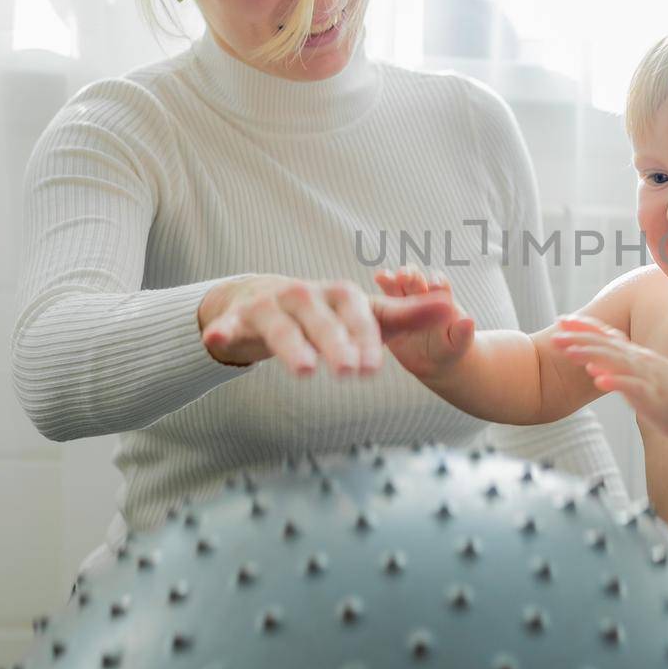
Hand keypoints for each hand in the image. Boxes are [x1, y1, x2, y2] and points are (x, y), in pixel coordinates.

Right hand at [197, 274, 455, 377]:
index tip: (374, 369)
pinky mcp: (239, 317)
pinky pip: (230, 324)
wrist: (260, 298)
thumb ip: (405, 314)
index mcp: (337, 295)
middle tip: (350, 373)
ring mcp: (269, 304)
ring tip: (304, 371)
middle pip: (321, 318)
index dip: (365, 339)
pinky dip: (223, 330)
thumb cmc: (323, 312)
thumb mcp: (362, 313)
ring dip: (291, 344)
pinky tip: (216, 340)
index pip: (356, 314)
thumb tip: (451, 307)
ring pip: (280, 323)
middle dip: (336, 343)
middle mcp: (304, 295)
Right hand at [373, 266, 476, 377]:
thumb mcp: (456, 345)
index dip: (437, 285)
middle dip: (412, 277)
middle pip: (417, 282)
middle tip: (406, 276)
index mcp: (441, 302)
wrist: (432, 358)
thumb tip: (469, 322)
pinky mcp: (387, 309)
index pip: (440, 289)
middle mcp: (423, 296)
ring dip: (393, 279)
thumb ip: (462, 334)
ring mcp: (404, 300)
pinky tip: (376, 278)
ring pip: (399, 284)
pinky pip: (383, 296)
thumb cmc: (448, 348)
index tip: (435, 283)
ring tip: (384, 277)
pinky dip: (381, 285)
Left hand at [552, 314, 667, 438]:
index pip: (606, 335)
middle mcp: (638, 360)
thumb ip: (617, 368)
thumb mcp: (639, 374)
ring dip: (592, 356)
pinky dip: (616, 381)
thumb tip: (592, 363)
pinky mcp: (653, 395)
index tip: (561, 320)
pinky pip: (633, 387)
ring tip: (570, 353)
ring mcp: (646, 376)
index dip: (584, 327)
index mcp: (633, 355)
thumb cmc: (667, 390)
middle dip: (579, 340)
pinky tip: (598, 380)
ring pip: (616, 362)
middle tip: (555, 337)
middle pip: (606, 345)